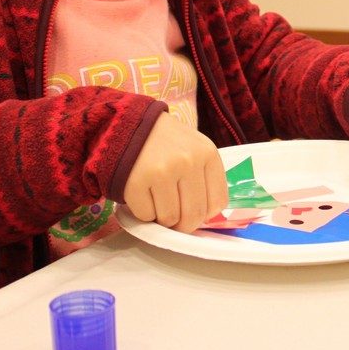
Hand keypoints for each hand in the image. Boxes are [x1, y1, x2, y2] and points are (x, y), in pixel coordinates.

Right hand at [121, 112, 227, 232]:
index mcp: (207, 153)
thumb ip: (205, 178)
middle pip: (193, 216)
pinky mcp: (136, 181)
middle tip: (174, 219)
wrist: (131, 125)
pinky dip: (143, 212)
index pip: (217, 203)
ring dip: (162, 218)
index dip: (205, 215)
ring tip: (157, 199)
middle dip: (183, 225)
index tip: (194, 213)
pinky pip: (145, 215)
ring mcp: (162, 171)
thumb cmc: (166, 142)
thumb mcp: (195, 149)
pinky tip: (143, 194)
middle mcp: (187, 161)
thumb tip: (205, 217)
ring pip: (169, 219)